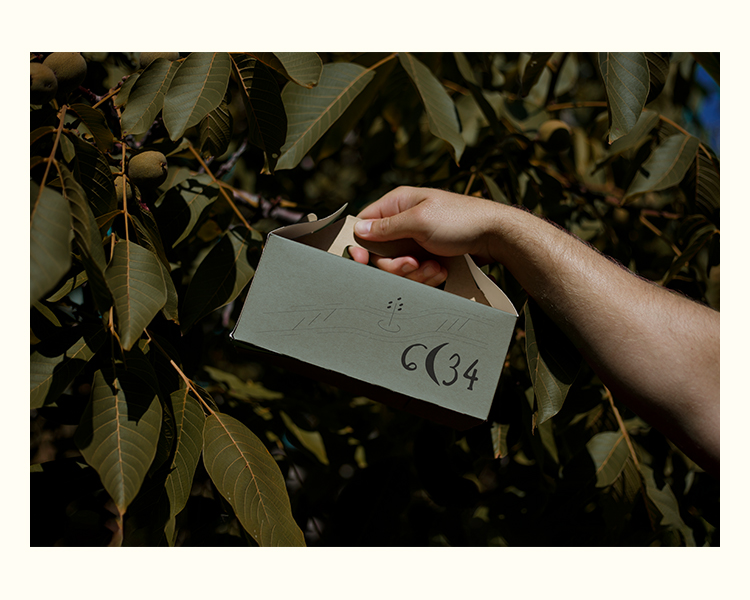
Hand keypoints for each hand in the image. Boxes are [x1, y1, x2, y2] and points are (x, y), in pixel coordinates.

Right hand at [350, 186, 500, 285]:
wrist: (495, 236)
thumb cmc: (460, 220)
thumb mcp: (420, 220)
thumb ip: (387, 227)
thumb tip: (359, 229)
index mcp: (397, 204)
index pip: (365, 224)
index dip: (360, 244)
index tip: (360, 260)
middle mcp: (404, 221)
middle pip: (380, 253)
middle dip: (395, 265)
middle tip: (413, 264)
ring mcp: (416, 240)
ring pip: (398, 267)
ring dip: (415, 273)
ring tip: (434, 268)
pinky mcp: (427, 255)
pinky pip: (415, 273)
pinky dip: (427, 276)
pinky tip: (441, 271)